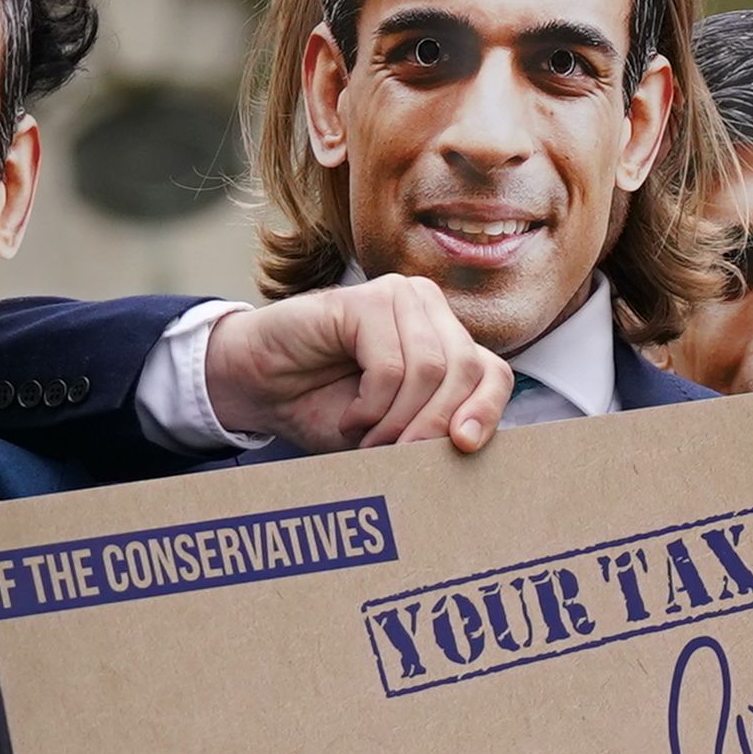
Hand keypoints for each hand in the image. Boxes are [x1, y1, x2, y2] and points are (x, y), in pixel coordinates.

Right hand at [204, 277, 516, 454]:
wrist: (259, 387)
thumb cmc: (325, 408)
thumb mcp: (391, 430)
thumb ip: (433, 429)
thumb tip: (470, 445)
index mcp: (446, 341)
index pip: (493, 374)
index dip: (486, 411)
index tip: (464, 447)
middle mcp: (430, 311)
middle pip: (465, 371)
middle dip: (432, 425)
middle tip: (396, 455)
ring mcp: (400, 298)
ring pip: (430, 369)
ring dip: (396, 421)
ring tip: (366, 438)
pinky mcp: (366, 298)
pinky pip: (390, 364)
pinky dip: (371, 405)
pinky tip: (350, 417)